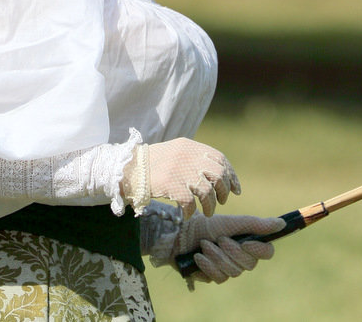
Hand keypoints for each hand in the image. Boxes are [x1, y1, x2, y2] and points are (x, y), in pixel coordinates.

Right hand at [123, 138, 239, 217]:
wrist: (126, 169)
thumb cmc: (153, 164)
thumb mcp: (176, 153)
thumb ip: (195, 159)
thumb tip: (221, 174)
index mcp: (189, 146)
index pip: (219, 159)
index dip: (231, 175)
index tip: (235, 189)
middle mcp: (187, 156)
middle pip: (218, 174)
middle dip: (224, 191)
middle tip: (222, 201)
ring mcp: (179, 170)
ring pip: (207, 191)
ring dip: (210, 205)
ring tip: (207, 212)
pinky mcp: (170, 185)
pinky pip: (190, 203)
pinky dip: (191, 212)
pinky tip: (187, 215)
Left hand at [175, 213, 284, 283]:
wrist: (182, 234)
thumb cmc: (209, 225)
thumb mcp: (234, 222)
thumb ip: (257, 224)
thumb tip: (282, 224)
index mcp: (249, 243)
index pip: (267, 252)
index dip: (258, 249)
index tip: (245, 242)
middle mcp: (242, 258)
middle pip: (249, 264)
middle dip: (231, 250)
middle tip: (219, 239)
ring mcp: (228, 269)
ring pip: (233, 272)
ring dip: (217, 256)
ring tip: (205, 244)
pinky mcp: (214, 277)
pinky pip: (218, 278)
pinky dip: (208, 265)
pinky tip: (198, 256)